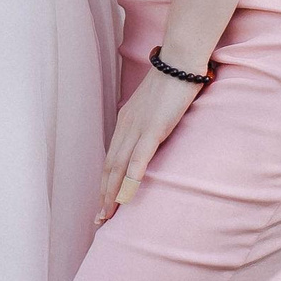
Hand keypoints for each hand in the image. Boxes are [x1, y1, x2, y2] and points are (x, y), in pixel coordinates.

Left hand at [98, 61, 204, 223]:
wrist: (180, 61)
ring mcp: (138, 128)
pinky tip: (126, 196)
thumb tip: (152, 137)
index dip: (105, 182)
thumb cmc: (172, 81)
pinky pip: (139, 159)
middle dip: (103, 194)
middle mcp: (126, 126)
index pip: (111, 157)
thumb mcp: (155, 106)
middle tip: (100, 219)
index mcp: (125, 121)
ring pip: (119, 167)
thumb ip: (150, 122)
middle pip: (110, 167)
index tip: (102, 202)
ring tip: (108, 215)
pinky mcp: (153, 129)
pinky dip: (130, 179)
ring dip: (112, 193)